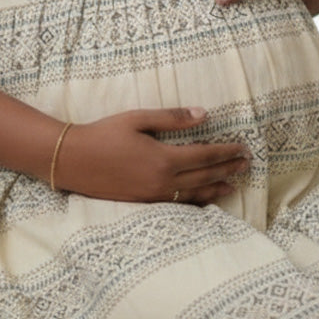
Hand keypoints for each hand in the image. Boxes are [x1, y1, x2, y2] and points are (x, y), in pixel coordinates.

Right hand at [53, 108, 249, 203]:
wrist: (73, 161)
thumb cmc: (104, 134)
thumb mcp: (138, 118)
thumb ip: (172, 118)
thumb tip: (203, 114)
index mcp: (163, 158)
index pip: (205, 155)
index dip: (226, 152)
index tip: (243, 148)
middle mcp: (162, 181)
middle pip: (205, 176)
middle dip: (228, 169)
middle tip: (246, 164)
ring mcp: (154, 196)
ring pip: (194, 194)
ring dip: (217, 188)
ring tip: (234, 185)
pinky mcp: (144, 204)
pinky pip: (178, 204)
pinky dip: (197, 202)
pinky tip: (204, 199)